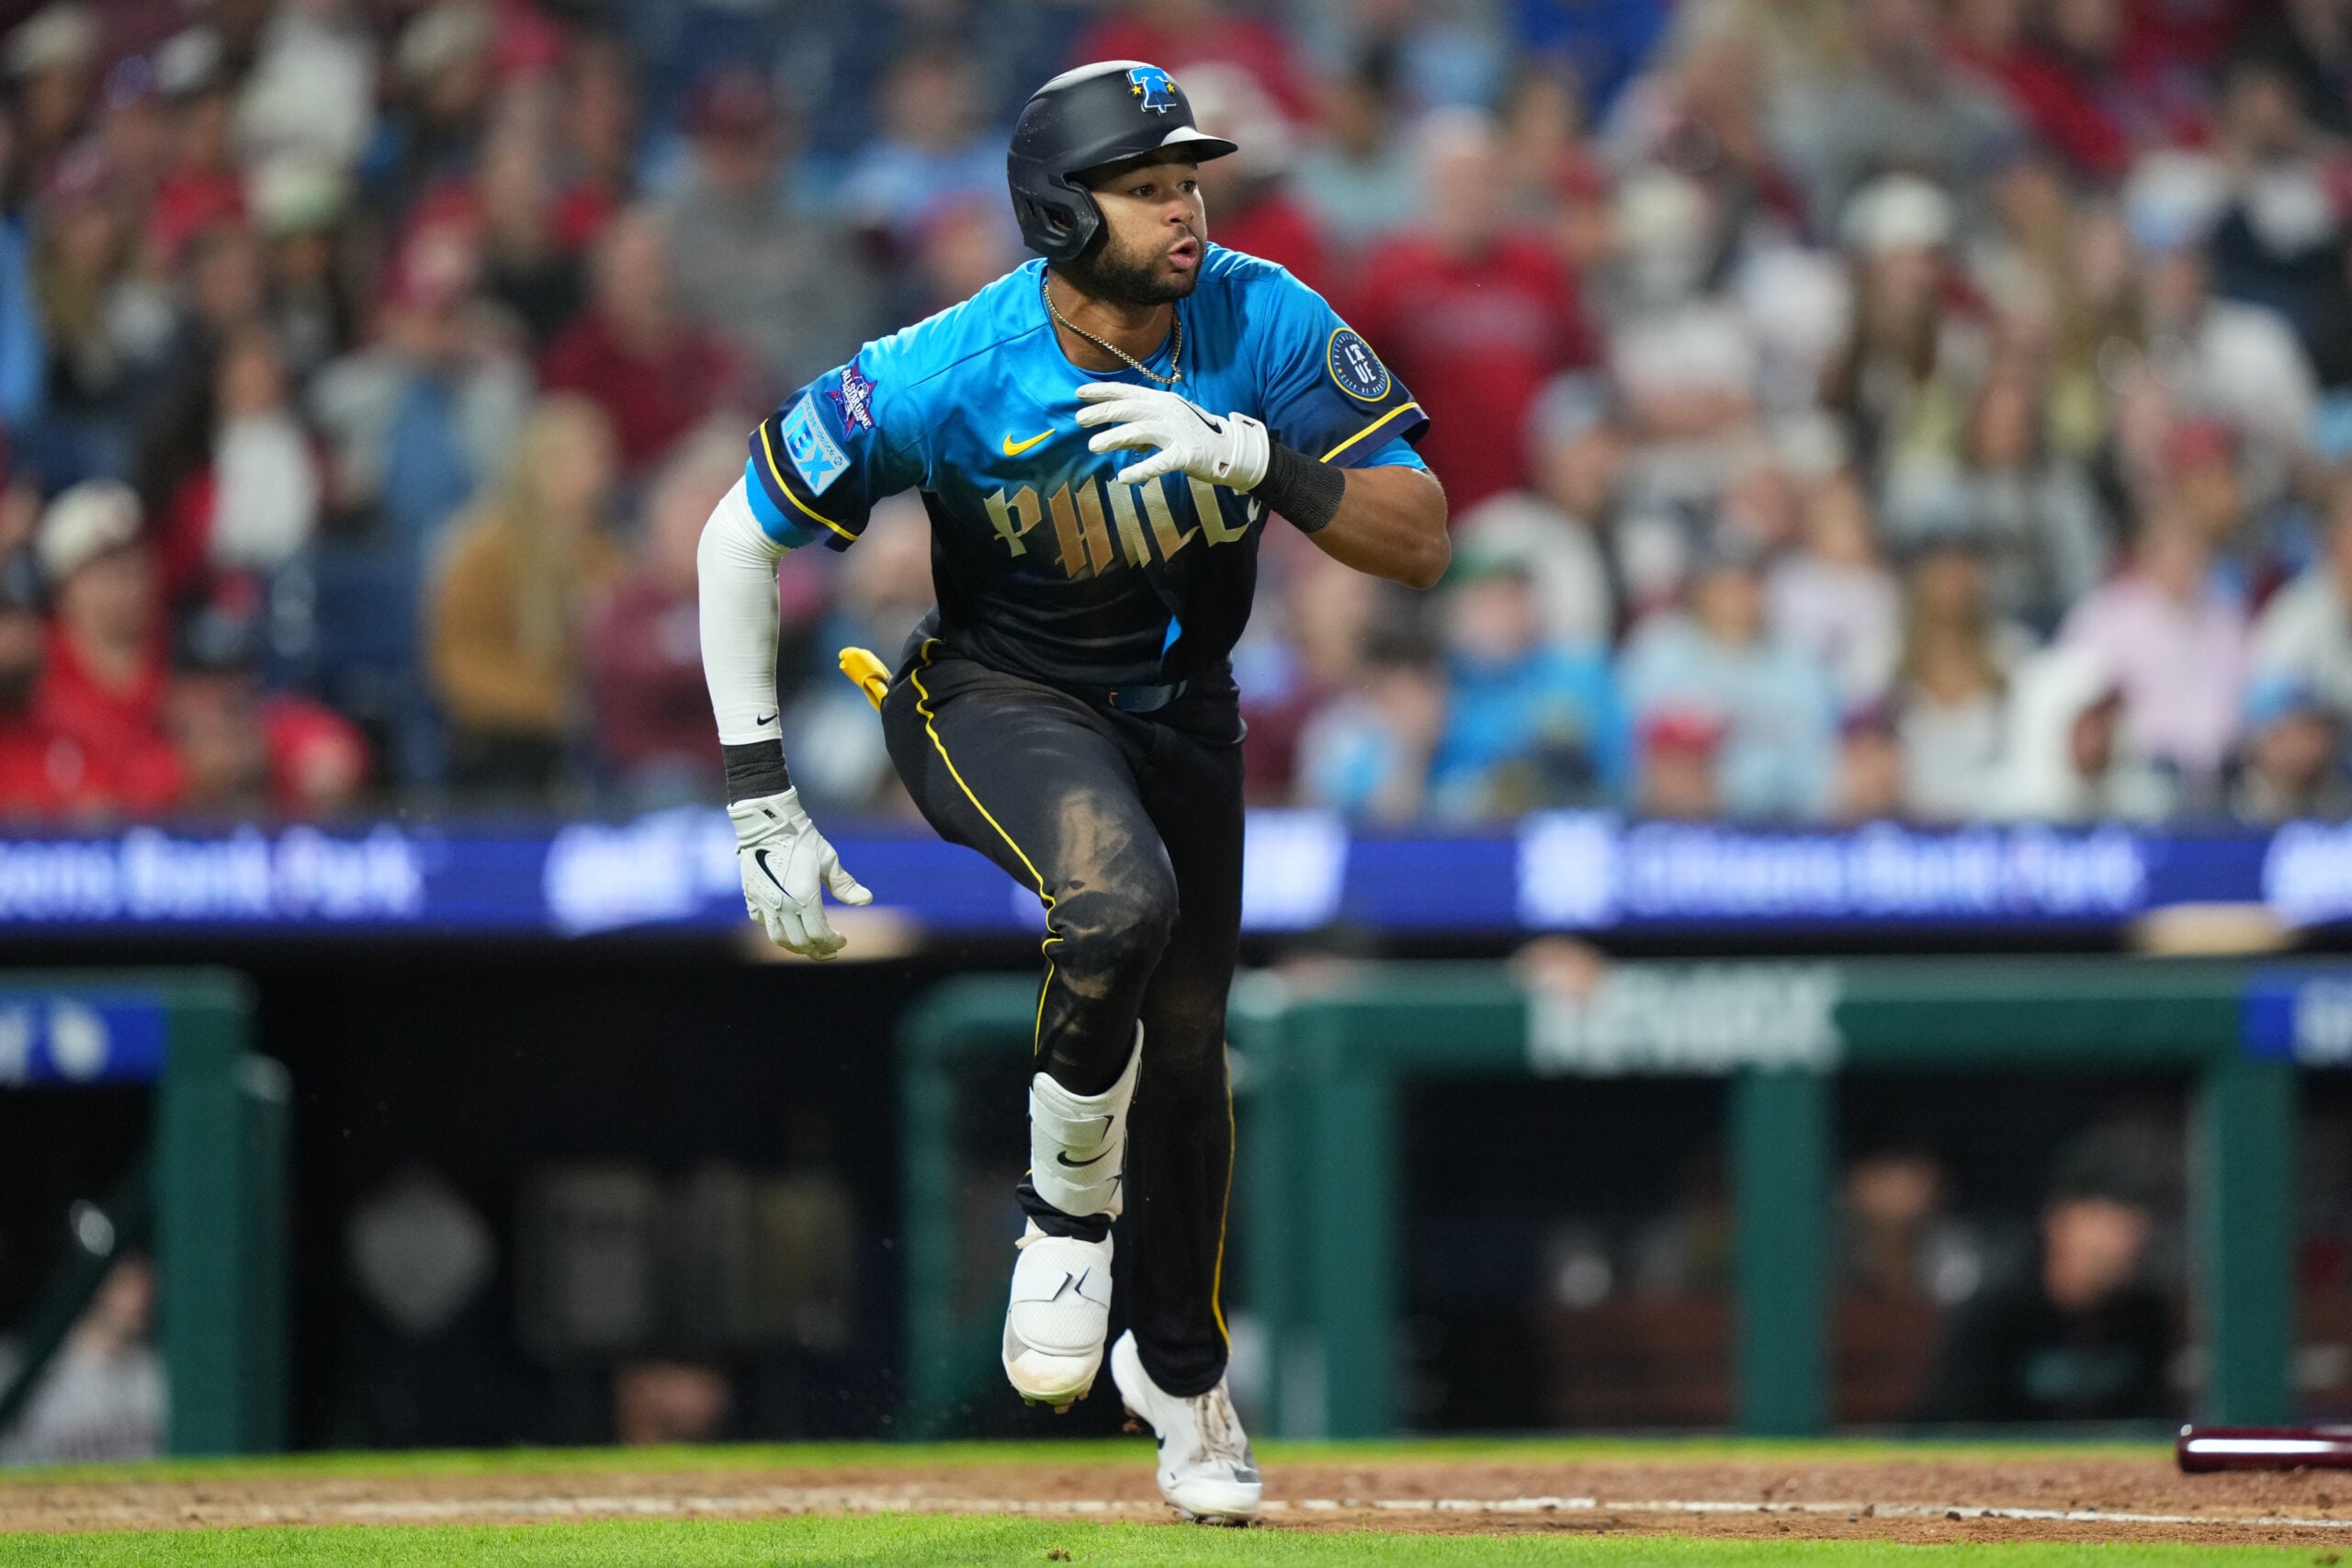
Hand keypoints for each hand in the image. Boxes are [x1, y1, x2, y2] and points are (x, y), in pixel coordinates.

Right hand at [728, 787, 871, 957]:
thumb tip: (867, 900)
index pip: (820, 934)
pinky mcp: (751, 896)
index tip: (842, 939)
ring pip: (779, 938)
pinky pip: (762, 923)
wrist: (768, 823)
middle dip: (818, 949)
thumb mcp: (829, 859)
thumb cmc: (802, 838)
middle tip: (830, 947)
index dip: (833, 942)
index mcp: (804, 898)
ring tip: (810, 944)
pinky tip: (787, 926)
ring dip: (796, 946)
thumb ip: (845, 885)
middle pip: (800, 942)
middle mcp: (782, 905)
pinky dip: (777, 929)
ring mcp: (764, 903)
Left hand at [1075, 382, 1269, 489]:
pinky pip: (1160, 463)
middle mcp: (1168, 411)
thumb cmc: (1195, 436)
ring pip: (1140, 431)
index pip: (1127, 392)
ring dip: (1114, 438)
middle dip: (1102, 412)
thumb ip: (1144, 427)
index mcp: (1162, 401)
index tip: (1079, 392)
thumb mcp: (1168, 423)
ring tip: (1093, 446)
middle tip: (1079, 419)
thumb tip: (1119, 436)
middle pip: (1129, 409)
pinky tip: (1124, 478)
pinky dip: (1141, 470)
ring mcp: (1177, 432)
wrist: (1230, 450)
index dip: (1103, 391)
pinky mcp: (1186, 454)